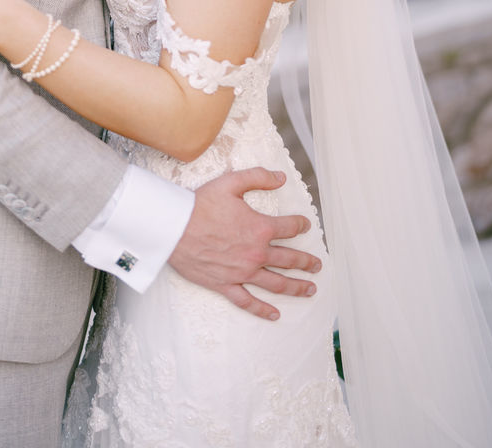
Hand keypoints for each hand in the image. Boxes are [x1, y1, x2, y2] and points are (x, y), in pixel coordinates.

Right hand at [168, 169, 319, 321]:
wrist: (174, 227)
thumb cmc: (200, 204)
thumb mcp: (231, 182)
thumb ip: (258, 177)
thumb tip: (280, 177)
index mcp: (260, 228)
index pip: (289, 227)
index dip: (301, 225)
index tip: (306, 226)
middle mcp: (256, 253)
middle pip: (288, 259)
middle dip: (306, 262)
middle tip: (317, 266)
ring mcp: (242, 272)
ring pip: (276, 283)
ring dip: (296, 287)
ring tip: (310, 290)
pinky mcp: (226, 284)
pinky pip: (248, 301)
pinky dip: (263, 310)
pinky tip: (275, 314)